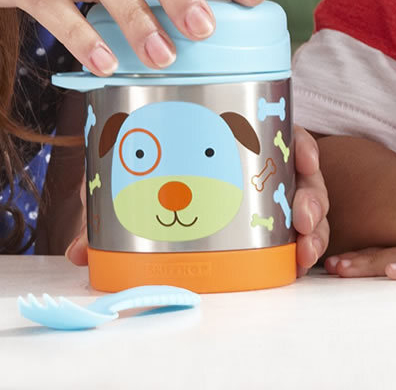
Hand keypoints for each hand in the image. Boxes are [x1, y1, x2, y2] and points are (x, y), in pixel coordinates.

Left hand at [66, 126, 330, 273]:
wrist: (159, 217)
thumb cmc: (154, 184)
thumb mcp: (134, 186)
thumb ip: (110, 205)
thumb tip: (80, 251)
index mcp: (244, 143)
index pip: (284, 135)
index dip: (301, 145)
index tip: (304, 157)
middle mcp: (267, 171)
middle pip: (306, 177)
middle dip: (311, 195)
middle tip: (299, 216)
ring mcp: (275, 203)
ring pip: (310, 209)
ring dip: (314, 228)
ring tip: (303, 248)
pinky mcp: (276, 234)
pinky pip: (301, 238)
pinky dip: (305, 249)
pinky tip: (299, 261)